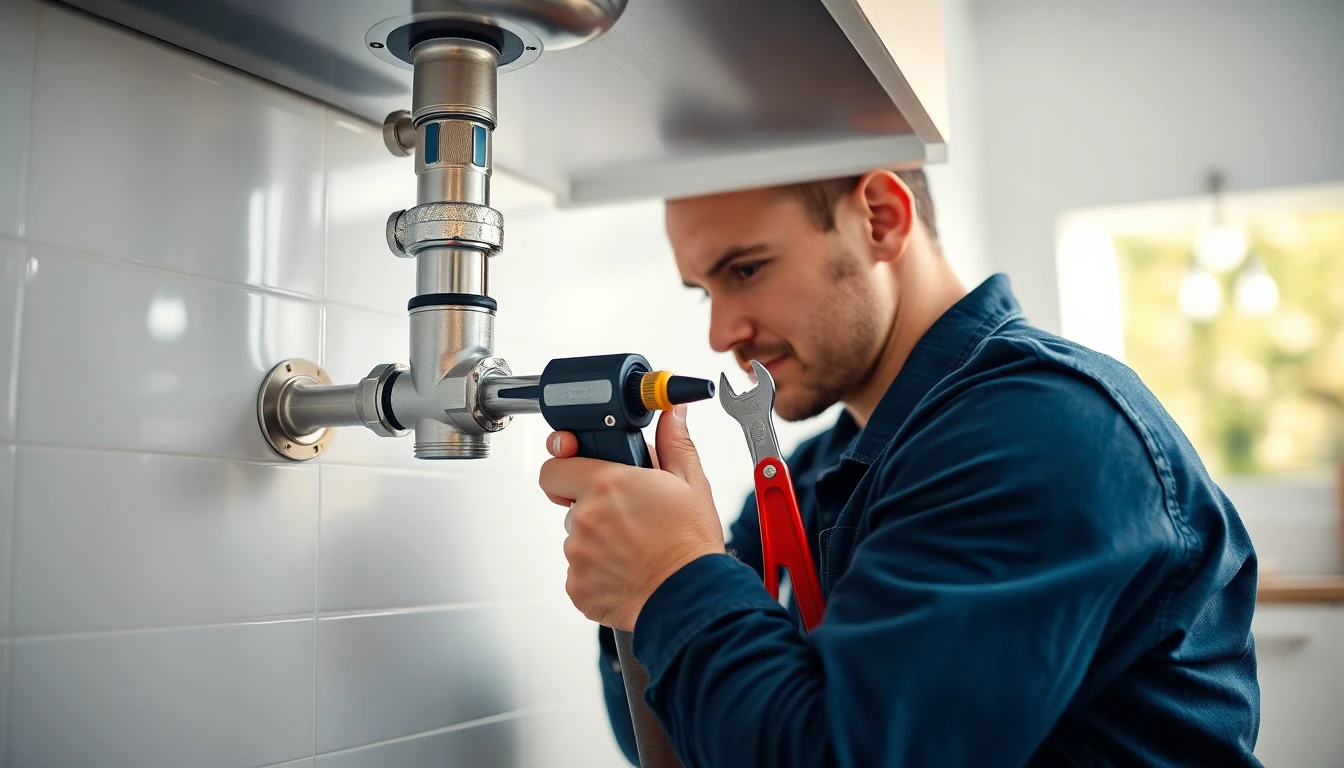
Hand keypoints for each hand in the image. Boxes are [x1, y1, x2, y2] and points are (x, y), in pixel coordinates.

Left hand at [539, 404, 724, 631]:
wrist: (693, 598)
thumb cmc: (691, 544)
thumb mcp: (690, 482)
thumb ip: (673, 442)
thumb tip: (673, 413)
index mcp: (606, 483)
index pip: (555, 467)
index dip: (567, 468)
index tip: (581, 475)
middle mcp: (585, 517)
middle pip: (572, 505)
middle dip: (594, 508)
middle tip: (629, 519)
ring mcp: (577, 555)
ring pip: (577, 540)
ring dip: (597, 542)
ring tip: (634, 549)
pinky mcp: (577, 587)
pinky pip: (580, 573)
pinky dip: (598, 573)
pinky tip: (627, 571)